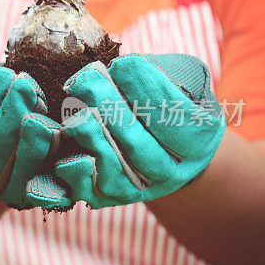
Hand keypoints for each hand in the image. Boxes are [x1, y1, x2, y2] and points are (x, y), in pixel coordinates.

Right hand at [0, 61, 63, 208]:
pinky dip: (51, 159)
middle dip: (9, 115)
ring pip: (18, 169)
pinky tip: (57, 133)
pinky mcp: (32, 194)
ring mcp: (3, 190)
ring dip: (32, 137)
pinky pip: (44, 183)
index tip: (0, 75)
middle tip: (24, 85)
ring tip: (41, 108)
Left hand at [25, 53, 225, 209]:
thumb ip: (157, 76)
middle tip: (87, 81)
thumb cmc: (166, 103)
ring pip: (116, 175)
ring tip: (76, 114)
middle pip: (141, 148)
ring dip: (92, 141)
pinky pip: (90, 193)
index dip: (148, 91)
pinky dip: (76, 175)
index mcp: (199, 140)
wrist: (162, 147)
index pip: (175, 117)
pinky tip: (65, 154)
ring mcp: (141, 190)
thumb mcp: (181, 83)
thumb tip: (116, 68)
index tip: (123, 64)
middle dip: (111, 112)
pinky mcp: (109, 199)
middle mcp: (173, 172)